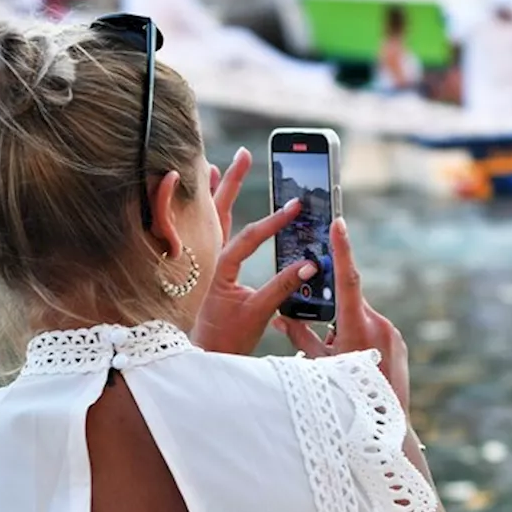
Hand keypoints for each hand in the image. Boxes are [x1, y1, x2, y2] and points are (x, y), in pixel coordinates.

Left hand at [192, 148, 319, 355]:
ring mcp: (202, 262)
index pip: (249, 237)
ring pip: (208, 219)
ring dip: (213, 192)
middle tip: (243, 155)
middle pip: (218, 212)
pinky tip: (208, 200)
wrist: (202, 356)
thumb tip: (309, 264)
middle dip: (232, 181)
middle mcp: (206, 259)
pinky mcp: (204, 269)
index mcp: (218, 268)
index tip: (295, 206)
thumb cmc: (228, 338)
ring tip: (215, 166)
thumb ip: (284, 287)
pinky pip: (205, 231)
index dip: (274, 221)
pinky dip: (207, 212)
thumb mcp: (260, 313)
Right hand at [274, 218, 410, 411]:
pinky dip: (360, 340)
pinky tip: (356, 363)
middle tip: (324, 333)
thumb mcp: (316, 365)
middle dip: (333, 312)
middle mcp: (379, 324)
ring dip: (346, 331)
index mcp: (356, 326)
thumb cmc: (342, 396)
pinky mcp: (398, 342)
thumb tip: (277, 318)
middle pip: (350, 303)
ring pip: (361, 319)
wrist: (384, 425)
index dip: (342, 248)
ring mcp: (392, 332)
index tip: (338, 222)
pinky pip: (374, 331)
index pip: (348, 278)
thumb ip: (299, 337)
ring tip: (341, 360)